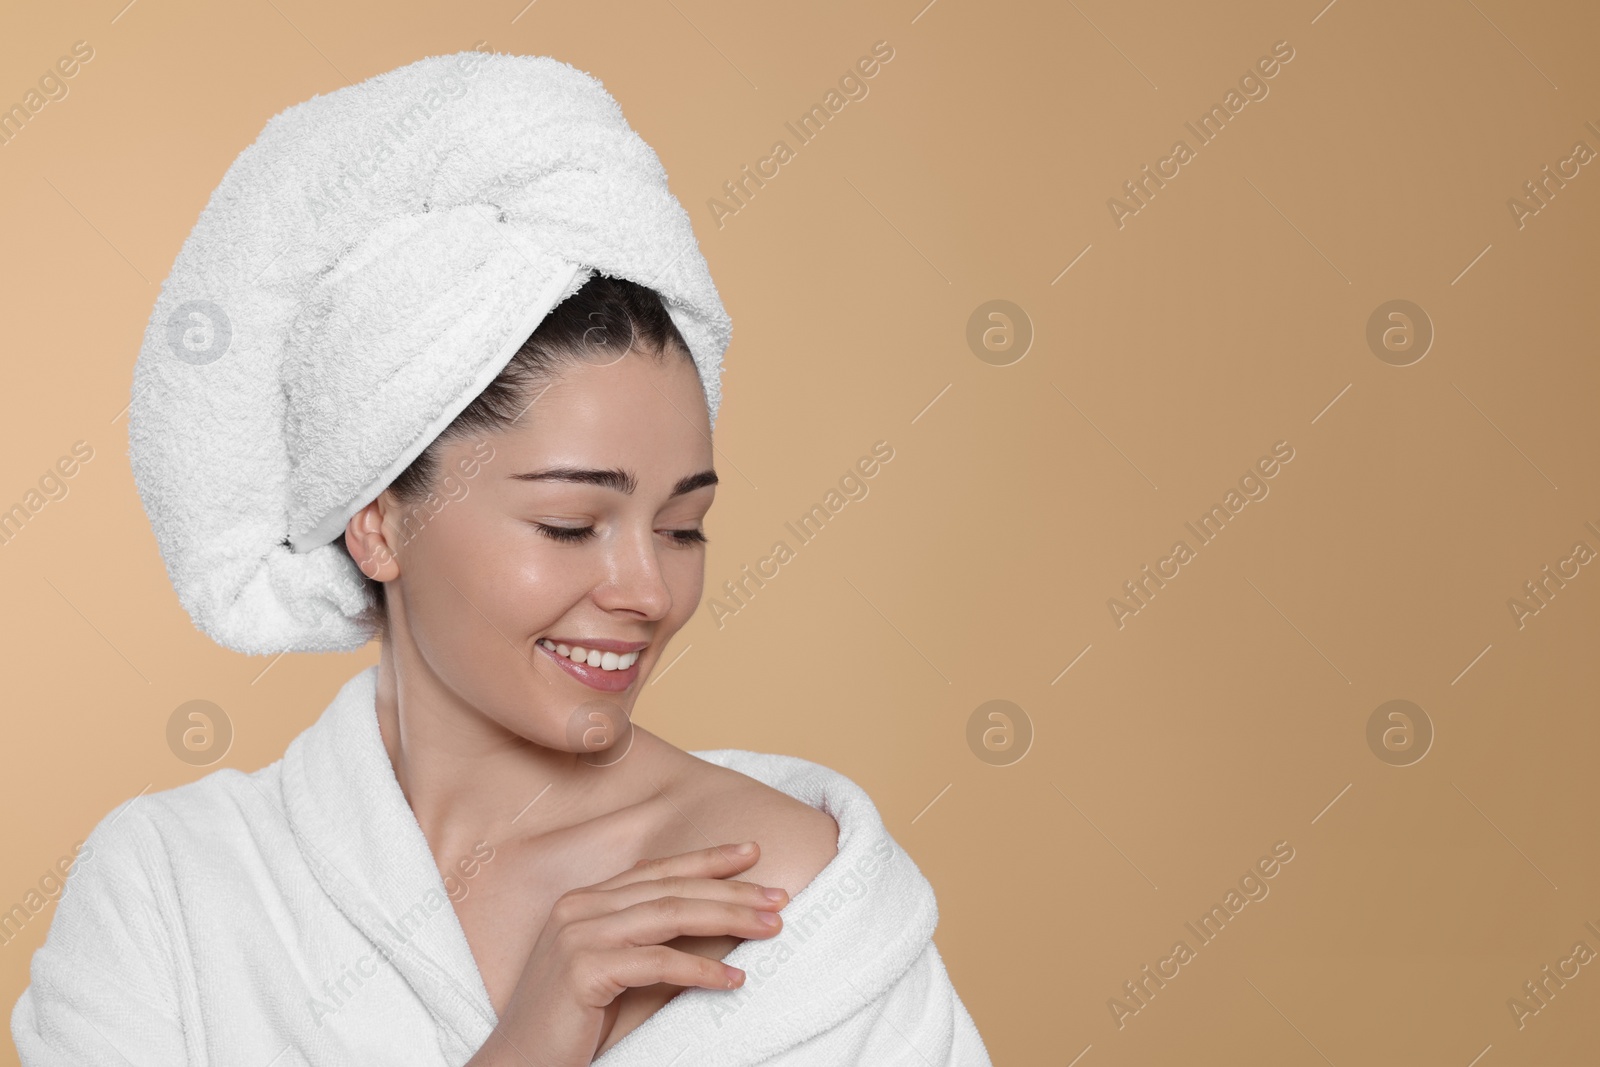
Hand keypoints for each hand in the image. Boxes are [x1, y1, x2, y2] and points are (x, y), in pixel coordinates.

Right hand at [465, 841, 787, 1066]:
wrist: (518, 1062)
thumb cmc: (569, 1022)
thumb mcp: (609, 968)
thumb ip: (644, 939)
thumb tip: (713, 924)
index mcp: (584, 900)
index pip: (656, 871)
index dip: (706, 860)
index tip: (752, 853)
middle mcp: (578, 907)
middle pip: (670, 889)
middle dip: (731, 890)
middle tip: (779, 896)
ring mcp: (577, 936)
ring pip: (669, 916)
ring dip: (727, 918)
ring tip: (770, 927)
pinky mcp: (582, 970)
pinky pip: (656, 963)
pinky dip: (700, 970)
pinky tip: (732, 978)